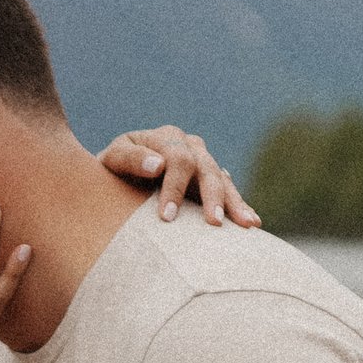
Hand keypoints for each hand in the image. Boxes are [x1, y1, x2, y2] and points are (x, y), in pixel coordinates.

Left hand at [100, 123, 260, 227]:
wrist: (116, 178)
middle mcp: (190, 146)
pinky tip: (251, 222)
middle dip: (212, 197)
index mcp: (167, 138)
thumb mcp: (111, 160)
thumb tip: (158, 165)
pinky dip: (239, 206)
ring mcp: (204, 161)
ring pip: (223, 180)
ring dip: (234, 202)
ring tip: (246, 224)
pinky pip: (229, 191)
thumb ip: (130, 159)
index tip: (167, 218)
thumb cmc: (110, 171)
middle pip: (207, 169)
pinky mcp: (211, 179)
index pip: (178, 160)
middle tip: (213, 224)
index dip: (175, 188)